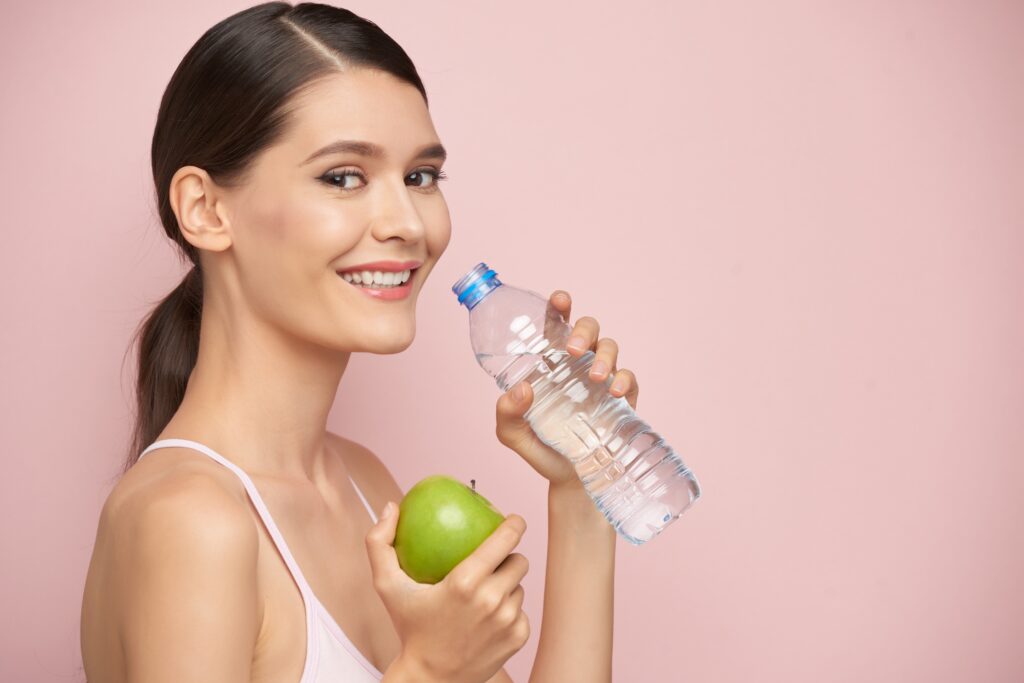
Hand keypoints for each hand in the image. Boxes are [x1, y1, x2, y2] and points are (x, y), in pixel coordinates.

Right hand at [366, 504, 530, 682]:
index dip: (514, 524)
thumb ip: (380, 543)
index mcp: (465, 582)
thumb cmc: (410, 628)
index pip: (504, 540)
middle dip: (510, 556)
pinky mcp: (518, 637)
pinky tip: (491, 617)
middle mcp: (491, 600)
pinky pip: (521, 612)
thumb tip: (391, 506)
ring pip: (520, 587)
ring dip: (507, 585)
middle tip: (495, 560)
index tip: (513, 519)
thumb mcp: (387, 587)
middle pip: (519, 561)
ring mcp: (508, 620)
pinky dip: (509, 611)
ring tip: (488, 591)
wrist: (430, 679)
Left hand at [495, 289, 640, 486]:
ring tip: (595, 378)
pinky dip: (624, 378)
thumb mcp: (513, 435)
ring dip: (604, 355)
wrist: (571, 481)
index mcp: (550, 363)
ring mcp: (601, 378)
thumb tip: (522, 388)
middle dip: (583, 330)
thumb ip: (507, 414)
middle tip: (572, 351)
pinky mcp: (623, 398)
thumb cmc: (541, 449)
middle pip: (587, 328)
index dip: (559, 307)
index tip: (560, 300)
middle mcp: (576, 364)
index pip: (554, 325)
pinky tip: (615, 392)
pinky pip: (629, 375)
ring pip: (609, 346)